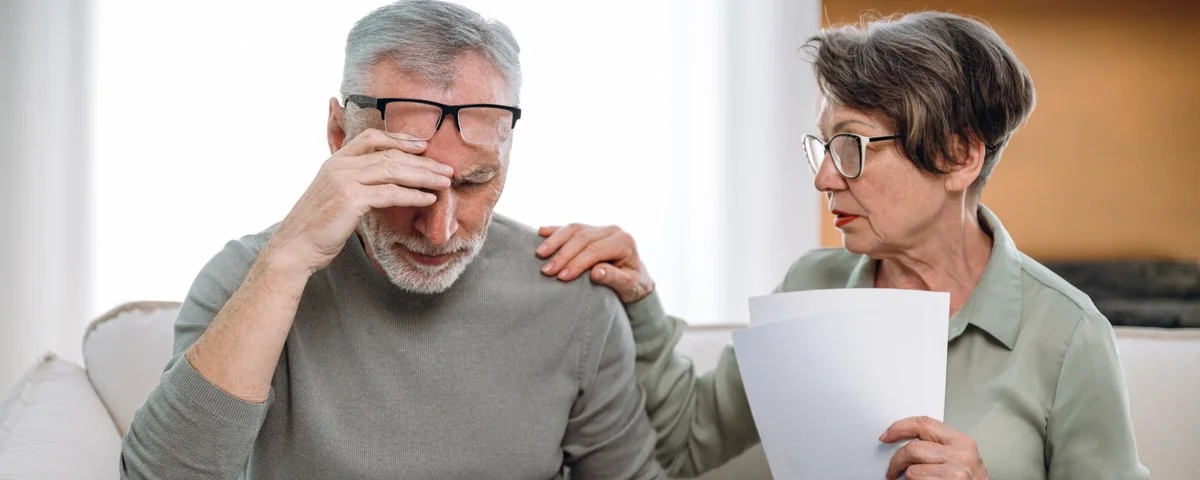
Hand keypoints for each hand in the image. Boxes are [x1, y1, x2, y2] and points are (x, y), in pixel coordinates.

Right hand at [266, 128, 453, 273]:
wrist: (294, 248)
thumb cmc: (316, 227)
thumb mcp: (334, 196)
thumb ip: (355, 184)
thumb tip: (384, 185)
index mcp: (335, 161)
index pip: (371, 137)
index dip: (399, 138)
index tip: (423, 145)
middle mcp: (339, 166)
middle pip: (389, 154)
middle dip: (422, 161)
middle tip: (446, 167)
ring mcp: (344, 180)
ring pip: (393, 171)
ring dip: (423, 176)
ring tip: (445, 181)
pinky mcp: (351, 199)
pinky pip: (390, 193)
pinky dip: (413, 195)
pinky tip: (429, 199)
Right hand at [535, 223, 654, 303]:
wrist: (637, 280)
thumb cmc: (634, 285)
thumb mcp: (630, 286)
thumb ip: (614, 278)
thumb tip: (596, 272)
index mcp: (624, 242)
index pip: (595, 250)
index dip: (577, 263)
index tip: (561, 277)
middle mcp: (613, 231)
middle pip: (582, 238)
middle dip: (562, 254)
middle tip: (547, 271)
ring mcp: (601, 228)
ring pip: (574, 228)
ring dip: (555, 240)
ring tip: (540, 254)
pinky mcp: (591, 230)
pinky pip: (571, 228)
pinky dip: (556, 230)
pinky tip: (541, 232)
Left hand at [880, 416, 987, 479]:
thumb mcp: (960, 458)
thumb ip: (938, 447)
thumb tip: (906, 442)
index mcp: (962, 442)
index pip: (924, 423)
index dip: (900, 427)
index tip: (887, 434)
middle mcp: (961, 454)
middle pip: (913, 448)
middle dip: (897, 460)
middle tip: (893, 470)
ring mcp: (956, 472)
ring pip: (912, 470)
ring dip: (908, 478)